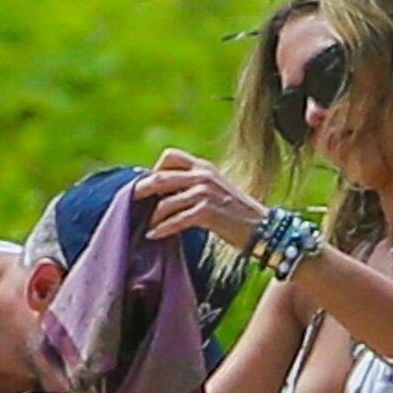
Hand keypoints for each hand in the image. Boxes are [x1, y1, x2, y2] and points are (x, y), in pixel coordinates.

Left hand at [134, 149, 266, 253]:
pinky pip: (175, 220)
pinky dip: (161, 229)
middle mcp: (203, 175)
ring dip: (152, 216)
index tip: (150, 187)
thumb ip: (194, 186)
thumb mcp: (216, 190)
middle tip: (131, 202)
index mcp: (204, 167)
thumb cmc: (237, 215)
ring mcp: (205, 193)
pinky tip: (154, 235)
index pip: (170, 156)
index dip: (155, 169)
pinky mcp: (206, 212)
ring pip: (165, 202)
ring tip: (147, 225)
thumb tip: (165, 194)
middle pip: (160, 177)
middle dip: (142, 191)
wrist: (262, 229)